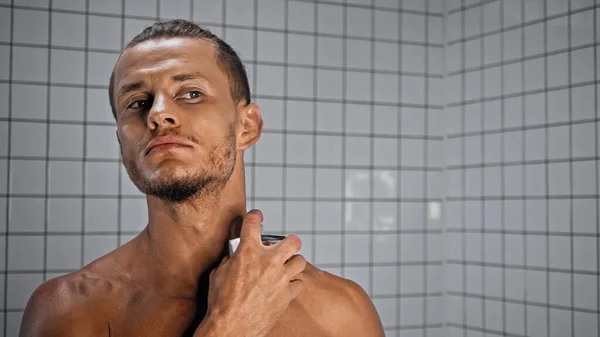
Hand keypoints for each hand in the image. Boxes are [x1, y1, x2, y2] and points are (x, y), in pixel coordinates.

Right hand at [198, 210, 306, 336]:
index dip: (255, 216)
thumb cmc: (221, 303)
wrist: (231, 328)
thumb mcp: (219, 274)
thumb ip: (232, 259)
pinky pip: (300, 283)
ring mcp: (280, 278)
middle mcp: (268, 262)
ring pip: (300, 261)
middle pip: (292, 240)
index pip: (253, 222)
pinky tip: (286, 286)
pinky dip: (294, 284)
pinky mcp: (287, 295)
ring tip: (285, 268)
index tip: (257, 217)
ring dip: (292, 263)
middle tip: (282, 247)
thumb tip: (236, 254)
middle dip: (288, 242)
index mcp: (247, 252)